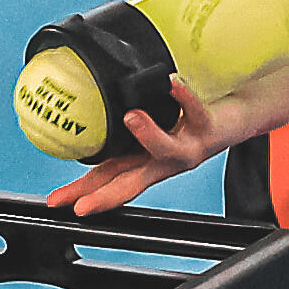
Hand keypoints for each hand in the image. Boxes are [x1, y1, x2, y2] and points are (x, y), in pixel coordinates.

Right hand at [48, 80, 230, 216]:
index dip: (81, 193)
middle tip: (81, 205)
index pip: (106, 181)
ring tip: (130, 118)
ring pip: (166, 149)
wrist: (231, 122)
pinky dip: (184, 97)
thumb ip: (120, 131)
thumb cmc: (184, 126)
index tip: (57, 203)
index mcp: (142, 162)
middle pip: (130, 183)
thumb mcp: (148, 133)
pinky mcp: (207, 128)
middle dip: (104, 195)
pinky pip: (195, 110)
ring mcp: (185, 147)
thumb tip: (83, 115)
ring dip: (148, 135)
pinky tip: (172, 84)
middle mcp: (163, 162)